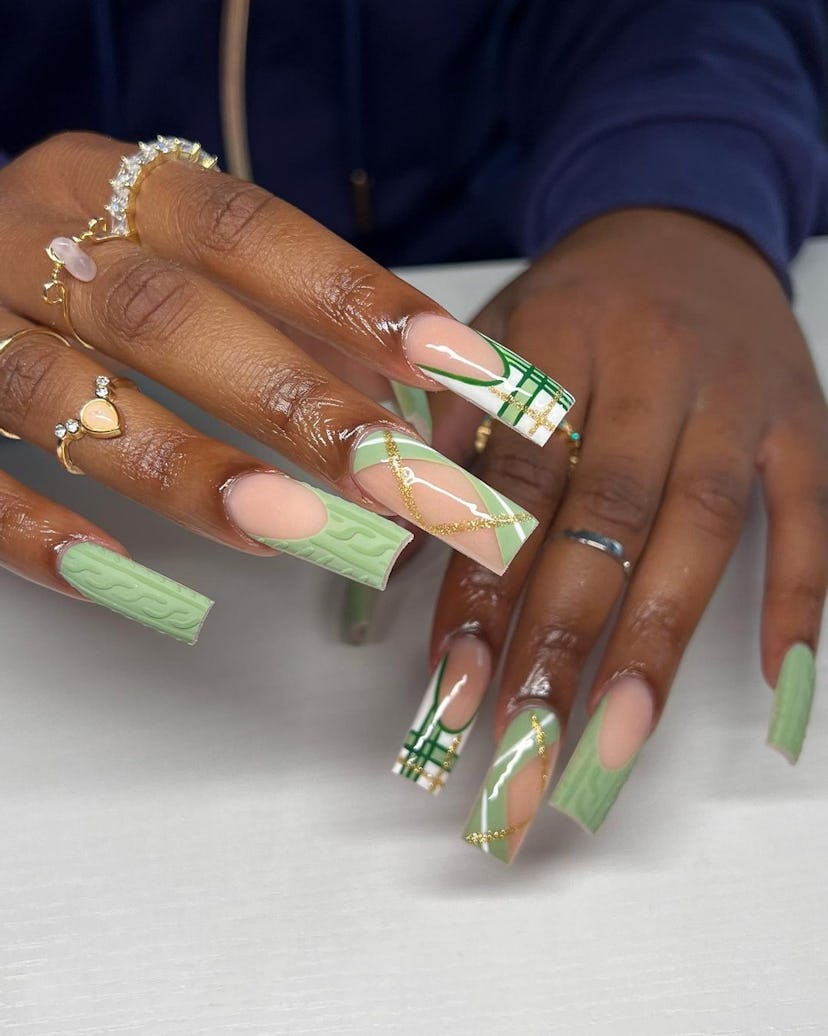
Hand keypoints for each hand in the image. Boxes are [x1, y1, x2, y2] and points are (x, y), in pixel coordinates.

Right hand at [0, 132, 548, 639]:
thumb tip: (398, 399)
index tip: (458, 364)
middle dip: (298, 406)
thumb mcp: (178, 260)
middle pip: (169, 319)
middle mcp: (32, 240)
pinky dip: (43, 534)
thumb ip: (277, 320)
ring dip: (188, 470)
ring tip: (296, 530)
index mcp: (111, 186)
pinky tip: (128, 581)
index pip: (249, 234)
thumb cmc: (86, 265)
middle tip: (405, 481)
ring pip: (68, 397)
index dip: (355, 299)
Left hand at [398, 209, 827, 859]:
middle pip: (606, 516)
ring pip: (701, 527)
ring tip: (614, 738)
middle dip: (563, 635)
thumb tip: (390, 560)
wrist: (683, 220)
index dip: (481, 588)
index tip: (451, 684)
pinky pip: (811, 509)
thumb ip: (443, 439)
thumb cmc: (575, 300)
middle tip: (526, 737)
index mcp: (556, 338)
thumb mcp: (489, 338)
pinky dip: (798, 594)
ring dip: (659, 640)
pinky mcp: (800, 417)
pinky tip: (773, 679)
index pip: (513, 482)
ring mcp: (735, 395)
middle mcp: (651, 365)